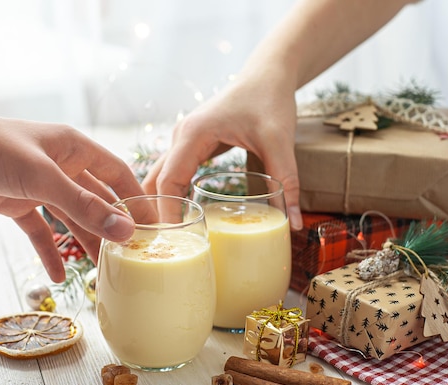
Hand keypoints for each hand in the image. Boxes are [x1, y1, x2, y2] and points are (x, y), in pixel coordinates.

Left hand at [0, 111, 143, 281]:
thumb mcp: (44, 179)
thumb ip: (84, 206)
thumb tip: (125, 231)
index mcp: (74, 149)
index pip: (118, 175)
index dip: (136, 200)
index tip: (153, 227)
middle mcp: (62, 167)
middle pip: (96, 201)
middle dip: (111, 228)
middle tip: (130, 257)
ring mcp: (39, 186)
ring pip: (71, 219)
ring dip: (84, 243)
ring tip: (102, 272)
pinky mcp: (17, 203)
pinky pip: (40, 231)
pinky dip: (49, 251)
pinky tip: (58, 275)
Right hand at [141, 78, 302, 229]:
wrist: (269, 73)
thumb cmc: (270, 99)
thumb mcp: (280, 140)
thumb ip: (286, 181)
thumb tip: (292, 224)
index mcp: (192, 134)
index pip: (168, 181)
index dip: (167, 213)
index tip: (173, 242)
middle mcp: (181, 136)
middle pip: (155, 181)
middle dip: (156, 213)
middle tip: (164, 248)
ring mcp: (184, 139)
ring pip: (159, 177)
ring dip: (160, 204)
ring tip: (168, 239)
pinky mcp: (193, 143)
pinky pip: (173, 172)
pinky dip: (171, 194)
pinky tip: (180, 215)